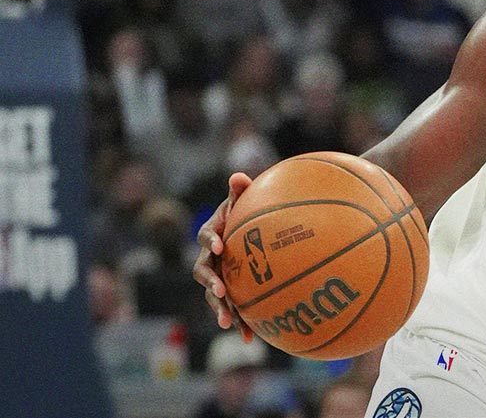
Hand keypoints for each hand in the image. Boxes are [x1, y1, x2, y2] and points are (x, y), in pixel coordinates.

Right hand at [193, 172, 254, 341]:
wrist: (248, 230)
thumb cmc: (245, 211)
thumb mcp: (242, 200)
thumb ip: (240, 191)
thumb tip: (239, 176)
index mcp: (211, 234)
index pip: (206, 236)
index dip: (210, 240)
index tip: (219, 245)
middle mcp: (209, 258)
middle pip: (203, 272)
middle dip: (211, 282)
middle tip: (221, 290)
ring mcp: (217, 277)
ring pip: (213, 295)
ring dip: (219, 308)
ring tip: (227, 322)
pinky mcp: (229, 292)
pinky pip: (233, 308)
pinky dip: (240, 323)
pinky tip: (252, 339)